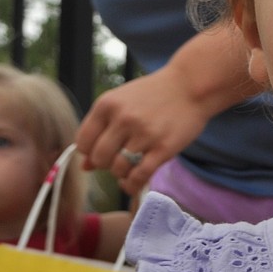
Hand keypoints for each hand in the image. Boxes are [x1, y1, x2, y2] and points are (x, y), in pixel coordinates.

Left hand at [76, 22, 255, 194]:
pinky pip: (140, 176)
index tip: (100, 154)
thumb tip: (85, 166)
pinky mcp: (163, 148)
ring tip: (130, 167)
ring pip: (119, 169)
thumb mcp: (122, 102)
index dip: (89, 153)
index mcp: (107, 105)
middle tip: (117, 160)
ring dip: (121, 174)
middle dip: (105, 165)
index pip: (83, 142)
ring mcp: (144, 134)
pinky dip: (132, 185)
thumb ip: (101, 129)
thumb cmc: (154, 94)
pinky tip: (133, 183)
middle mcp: (123, 119)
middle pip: (99, 159)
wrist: (190, 86)